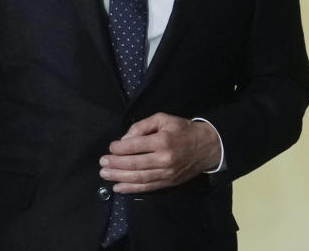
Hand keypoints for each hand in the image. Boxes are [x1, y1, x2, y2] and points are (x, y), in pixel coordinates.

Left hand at [99, 113, 221, 193]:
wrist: (207, 147)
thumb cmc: (183, 130)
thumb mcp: (164, 119)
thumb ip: (143, 126)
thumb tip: (125, 139)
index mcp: (162, 140)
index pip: (135, 146)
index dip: (119, 148)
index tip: (110, 147)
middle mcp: (164, 158)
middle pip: (134, 163)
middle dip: (115, 164)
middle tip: (102, 163)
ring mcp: (166, 173)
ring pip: (138, 178)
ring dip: (119, 177)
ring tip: (105, 174)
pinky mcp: (168, 183)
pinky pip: (146, 188)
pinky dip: (130, 189)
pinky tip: (118, 187)